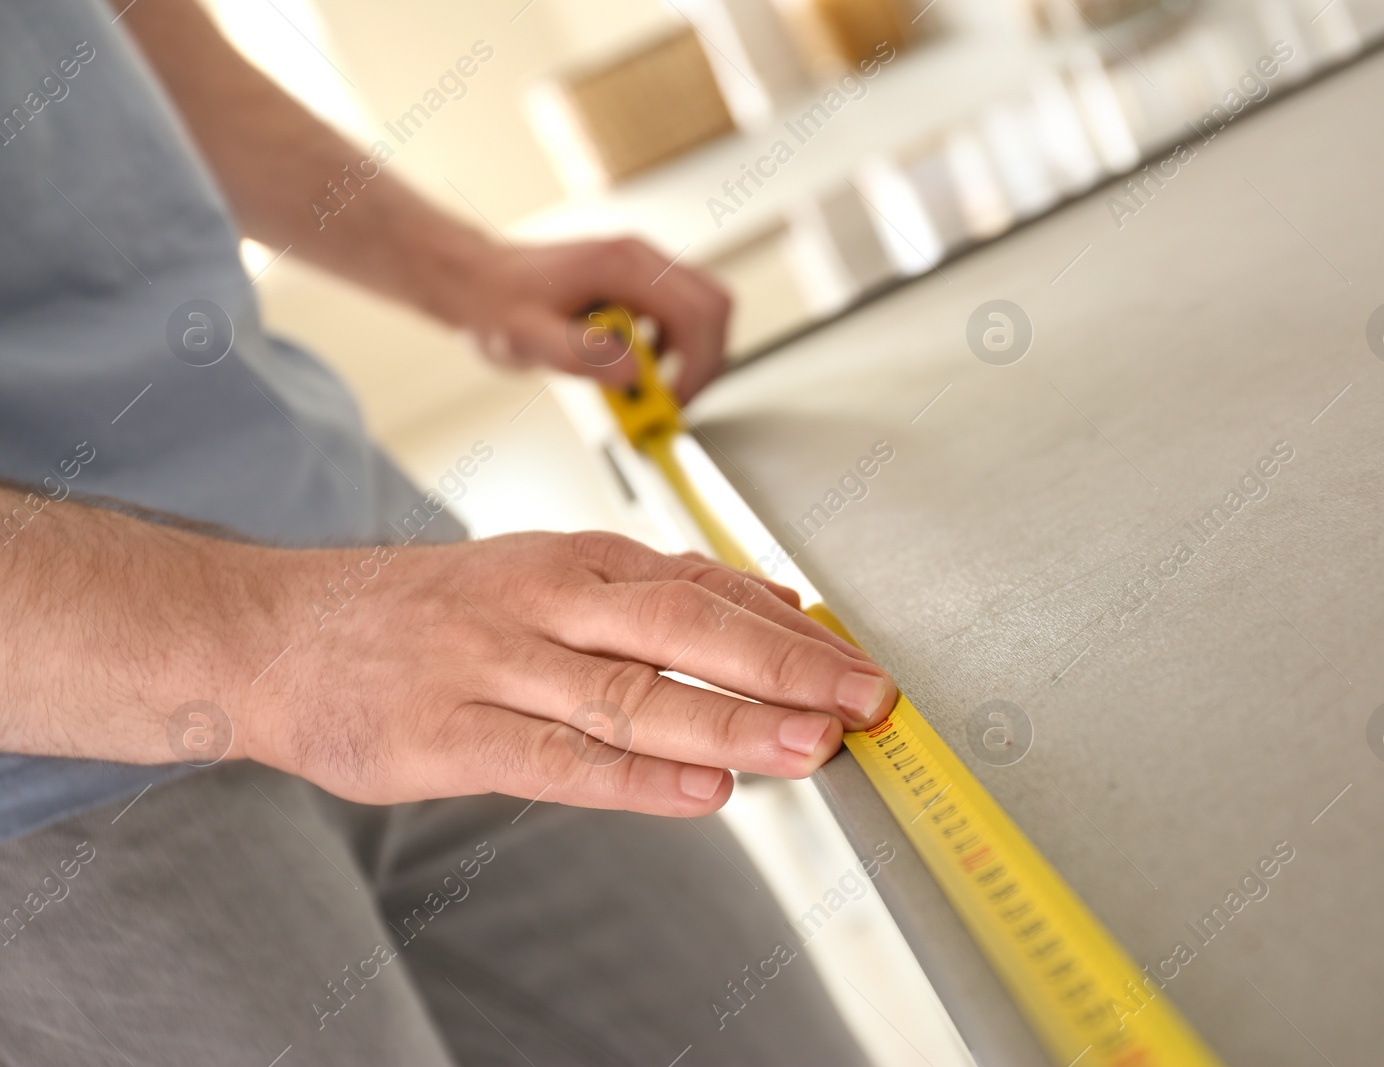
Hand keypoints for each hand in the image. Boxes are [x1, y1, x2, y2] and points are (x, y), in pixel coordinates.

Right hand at [237, 531, 896, 815]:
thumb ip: (659, 593)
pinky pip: (555, 759)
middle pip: (683, 628)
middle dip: (784, 666)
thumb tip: (777, 607)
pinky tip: (698, 791)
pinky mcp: (446, 735)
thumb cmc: (432, 611)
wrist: (281, 630)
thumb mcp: (547, 573)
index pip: (704, 590)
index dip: (792, 632)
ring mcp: (493, 666)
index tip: (861, 666)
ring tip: (808, 748)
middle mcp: (545, 601)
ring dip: (728, 722)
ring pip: (628, 694)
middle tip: (863, 700)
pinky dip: (632, 777)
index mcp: (577, 560)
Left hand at [446, 238, 732, 401]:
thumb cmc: (496, 303)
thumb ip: (577, 355)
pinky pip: (684, 317)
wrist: (478, 282)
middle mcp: (640, 260)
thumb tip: (632, 373)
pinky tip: (638, 370)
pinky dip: (677, 352)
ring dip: (692, 358)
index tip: (673, 402)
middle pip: (714, 307)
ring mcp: (644, 271)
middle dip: (705, 363)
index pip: (696, 311)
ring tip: (651, 388)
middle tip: (673, 401)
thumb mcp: (525, 337)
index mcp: (621, 265)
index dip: (697, 365)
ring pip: (705, 313)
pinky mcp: (641, 287)